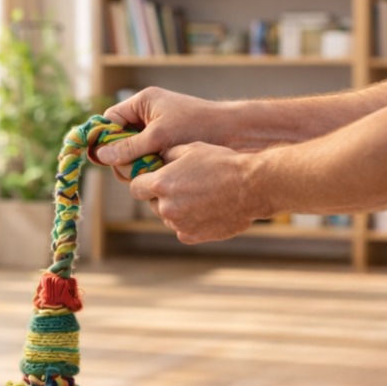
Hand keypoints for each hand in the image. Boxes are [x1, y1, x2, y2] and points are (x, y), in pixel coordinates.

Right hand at [98, 88, 231, 181]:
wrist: (232, 134)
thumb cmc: (197, 126)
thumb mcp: (159, 135)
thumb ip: (129, 146)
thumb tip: (100, 156)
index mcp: (142, 103)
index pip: (110, 119)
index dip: (104, 138)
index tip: (101, 158)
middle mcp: (146, 117)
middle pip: (118, 140)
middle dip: (122, 156)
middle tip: (132, 168)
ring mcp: (155, 134)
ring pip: (131, 154)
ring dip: (136, 165)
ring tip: (150, 171)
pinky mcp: (164, 148)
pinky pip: (146, 160)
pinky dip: (148, 169)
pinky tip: (158, 174)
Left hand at [130, 142, 273, 243]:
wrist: (251, 187)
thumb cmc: (222, 163)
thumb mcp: (191, 149)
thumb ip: (166, 155)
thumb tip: (155, 159)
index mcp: (161, 184)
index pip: (135, 187)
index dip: (143, 182)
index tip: (152, 179)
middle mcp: (166, 207)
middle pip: (152, 203)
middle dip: (162, 196)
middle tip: (183, 186)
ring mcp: (178, 224)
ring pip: (167, 217)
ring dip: (176, 209)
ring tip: (198, 197)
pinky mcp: (191, 236)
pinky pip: (182, 229)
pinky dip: (189, 222)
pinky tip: (206, 209)